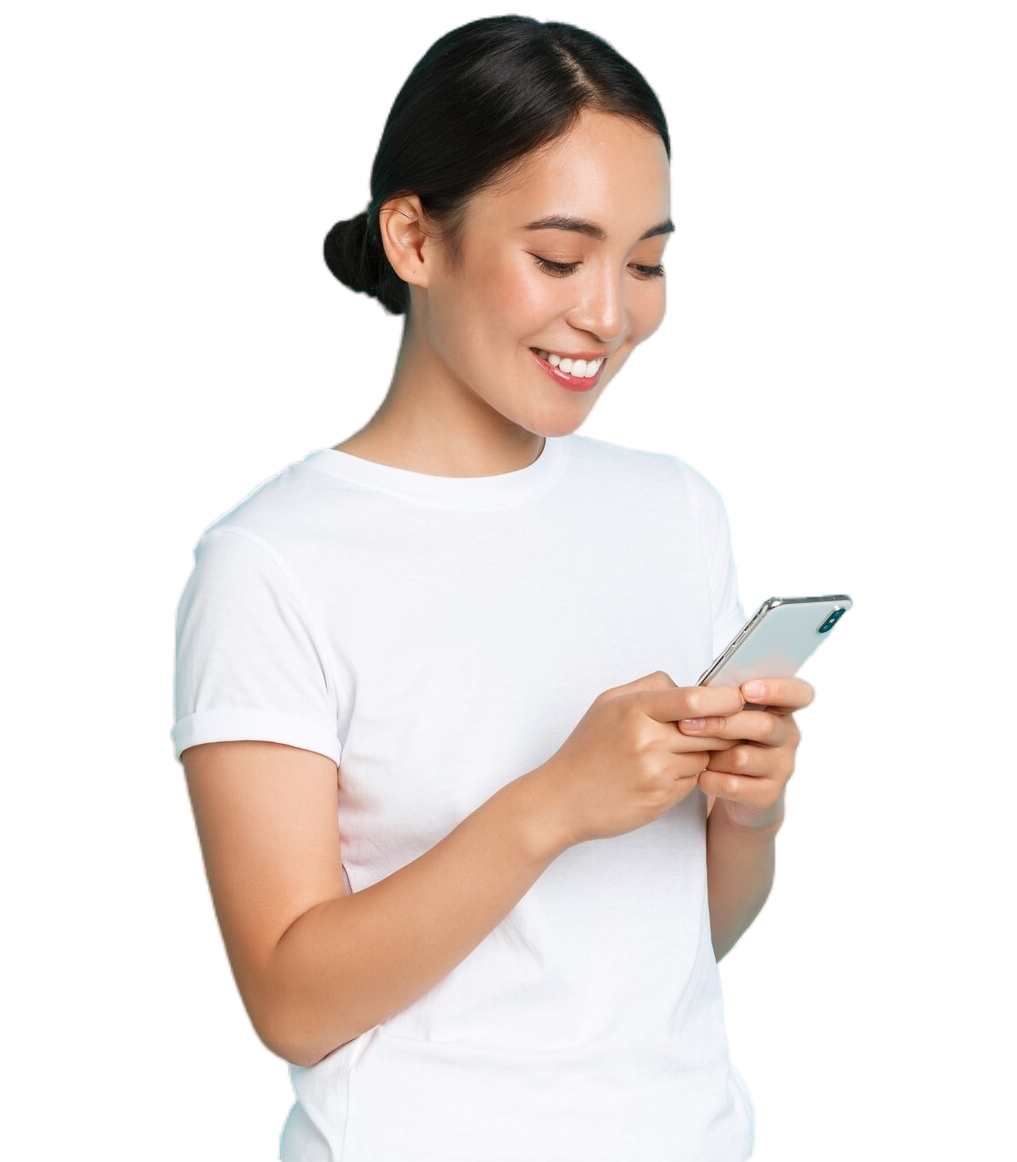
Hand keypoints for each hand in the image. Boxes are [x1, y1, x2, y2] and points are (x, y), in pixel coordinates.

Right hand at [530, 671, 743, 849]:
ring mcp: (656, 772)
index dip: (724, 698)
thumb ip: (648, 687)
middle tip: (723, 724)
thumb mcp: (607, 704)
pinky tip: (665, 773)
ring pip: (706, 756)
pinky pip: (694, 780)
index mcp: (634, 710)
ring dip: (702, 753)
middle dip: (723, 727)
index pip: (695, 699)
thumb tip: (685, 683)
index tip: (735, 698)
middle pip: (711, 729)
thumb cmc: (586, 750)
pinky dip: (688, 775)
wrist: (562, 799)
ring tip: (677, 750)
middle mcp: (647, 740)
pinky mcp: (661, 799)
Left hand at [679, 677, 816, 828]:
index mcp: (783, 709)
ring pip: (743, 757)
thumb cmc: (730, 740)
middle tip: (687, 724)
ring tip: (697, 753)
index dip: (776, 689)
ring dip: (712, 755)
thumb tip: (701, 690)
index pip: (799, 693)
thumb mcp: (731, 716)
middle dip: (723, 724)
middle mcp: (789, 737)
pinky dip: (710, 779)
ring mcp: (782, 768)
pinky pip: (733, 785)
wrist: (738, 790)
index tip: (745, 690)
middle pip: (764, 726)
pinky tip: (702, 776)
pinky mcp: (768, 795)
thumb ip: (724, 700)